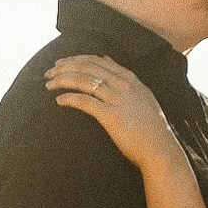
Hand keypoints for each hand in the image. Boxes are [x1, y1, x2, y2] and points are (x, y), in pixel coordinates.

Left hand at [46, 55, 178, 172]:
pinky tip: (59, 100)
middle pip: (86, 67)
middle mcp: (123, 84)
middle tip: (48, 73)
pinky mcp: (111, 115)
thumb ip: (123, 76)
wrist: (160, 148)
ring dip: (62, 80)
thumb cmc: (149, 126)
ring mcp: (117, 99)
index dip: (74, 59)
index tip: (60, 63)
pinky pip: (84, 102)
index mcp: (129, 78)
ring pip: (83, 81)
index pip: (96, 60)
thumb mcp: (141, 94)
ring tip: (48, 85)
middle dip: (64, 67)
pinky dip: (69, 98)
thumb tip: (107, 58)